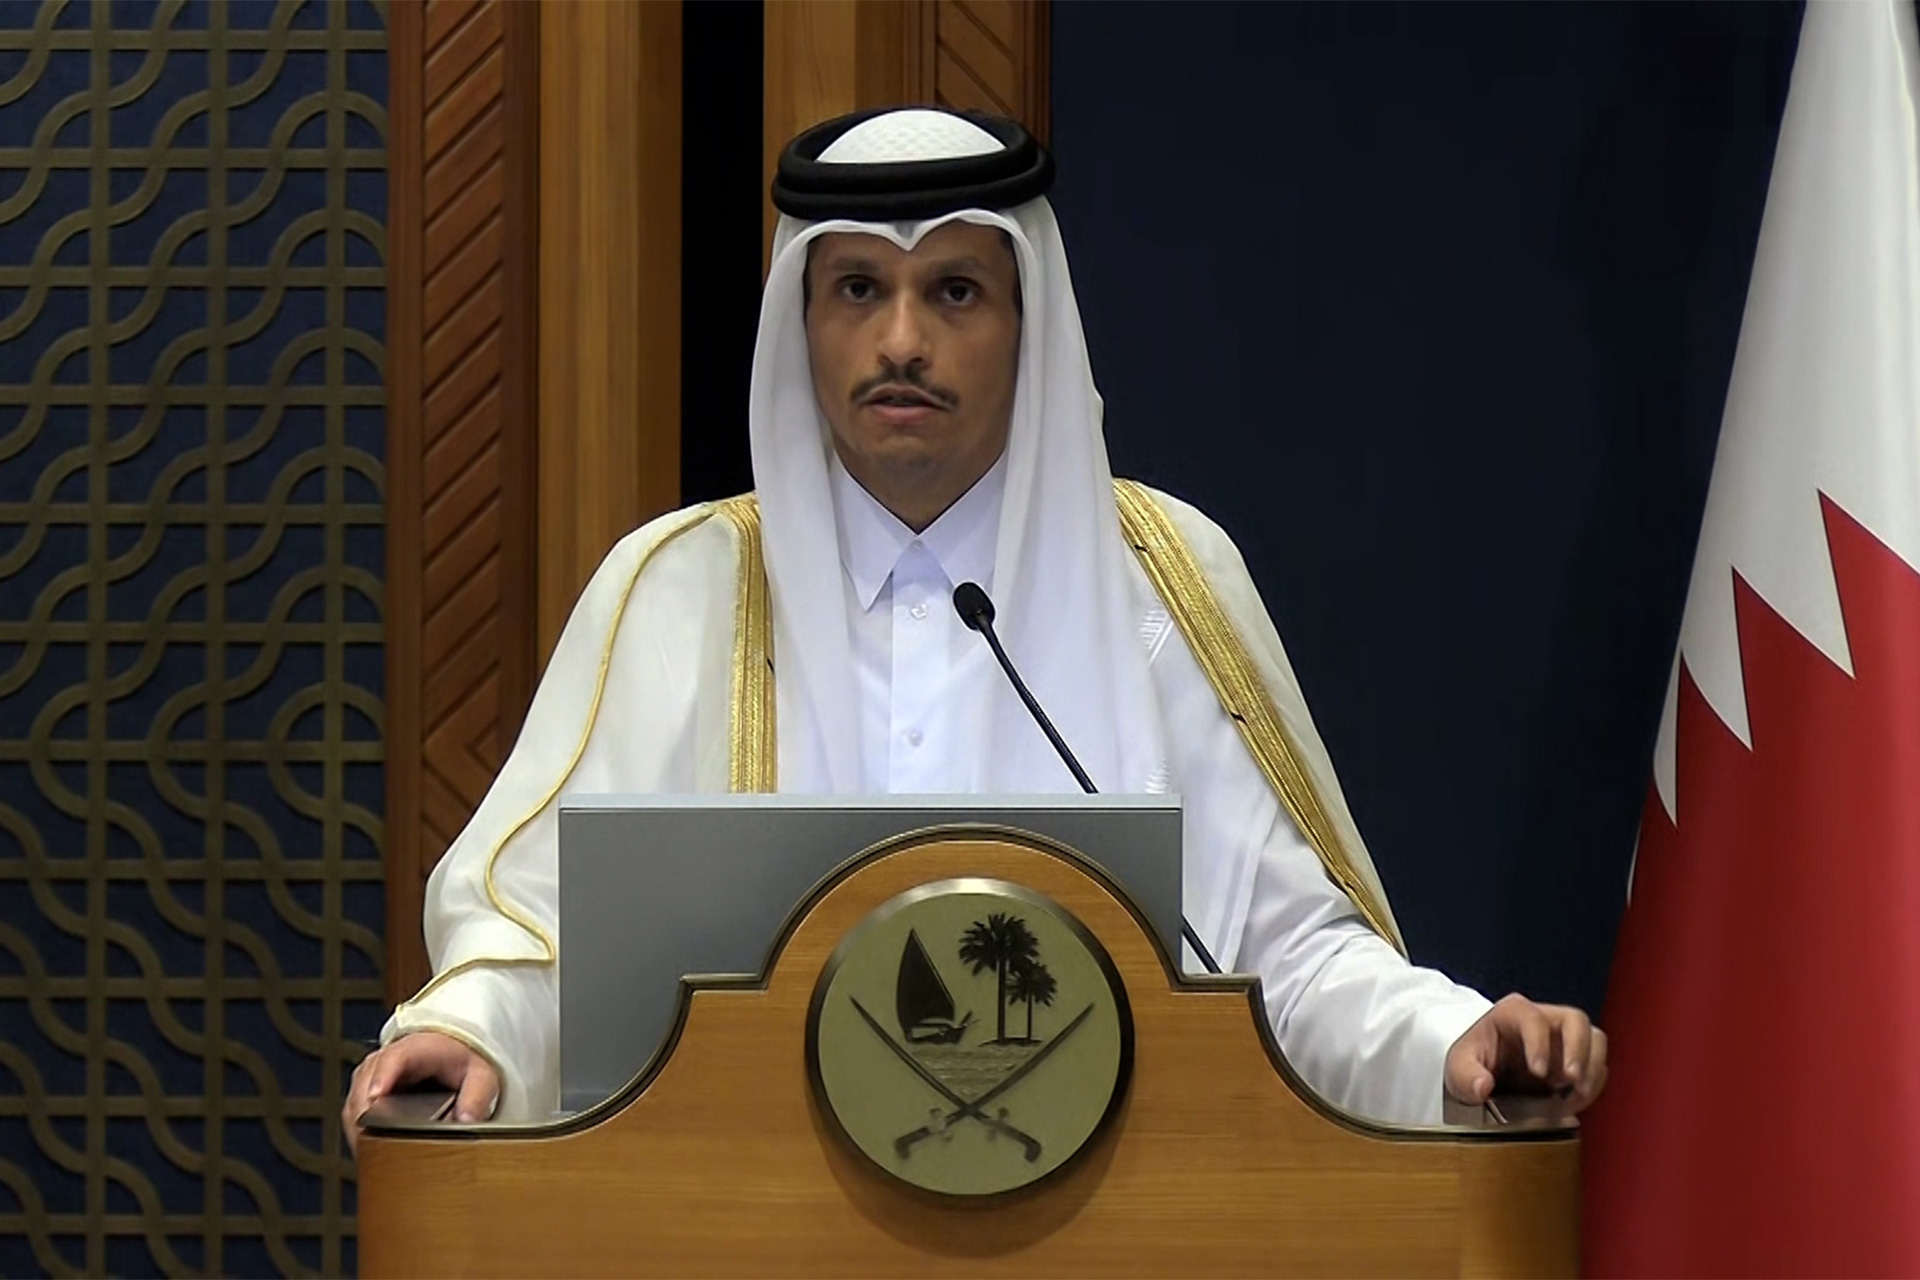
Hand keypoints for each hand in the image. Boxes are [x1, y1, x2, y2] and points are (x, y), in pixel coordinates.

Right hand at [341, 1031, 499, 1154]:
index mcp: (416, 1049)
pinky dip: (360, 1132)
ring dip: (361, 1129)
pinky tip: (373, 1151)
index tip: (375, 1096)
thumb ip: (477, 1097)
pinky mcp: (363, 1093)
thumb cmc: (461, 1064)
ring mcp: (370, 1077)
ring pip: (353, 1103)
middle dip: (367, 1116)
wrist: (450, 1055)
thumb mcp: (480, 1076)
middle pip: (364, 1086)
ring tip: (375, 1155)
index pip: (393, 1059)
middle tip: (376, 1145)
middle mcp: (385, 1060)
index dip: (381, 1077)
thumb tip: (467, 1120)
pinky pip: (353, 1114)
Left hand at [1444, 993, 1607, 1112]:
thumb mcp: (1458, 1068)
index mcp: (1513, 1013)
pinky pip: (1596, 1064)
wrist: (1483, 1071)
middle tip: (1572, 1080)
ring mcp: (1563, 1038)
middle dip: (1579, 1050)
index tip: (1538, 1072)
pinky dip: (1592, 1083)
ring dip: (1592, 1067)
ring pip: (1594, 1039)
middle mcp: (1544, 1019)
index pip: (1534, 1019)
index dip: (1539, 1044)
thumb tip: (1482, 1087)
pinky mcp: (1575, 1059)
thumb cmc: (1472, 1062)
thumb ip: (1466, 1076)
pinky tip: (1575, 1101)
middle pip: (1575, 1021)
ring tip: (1578, 1093)